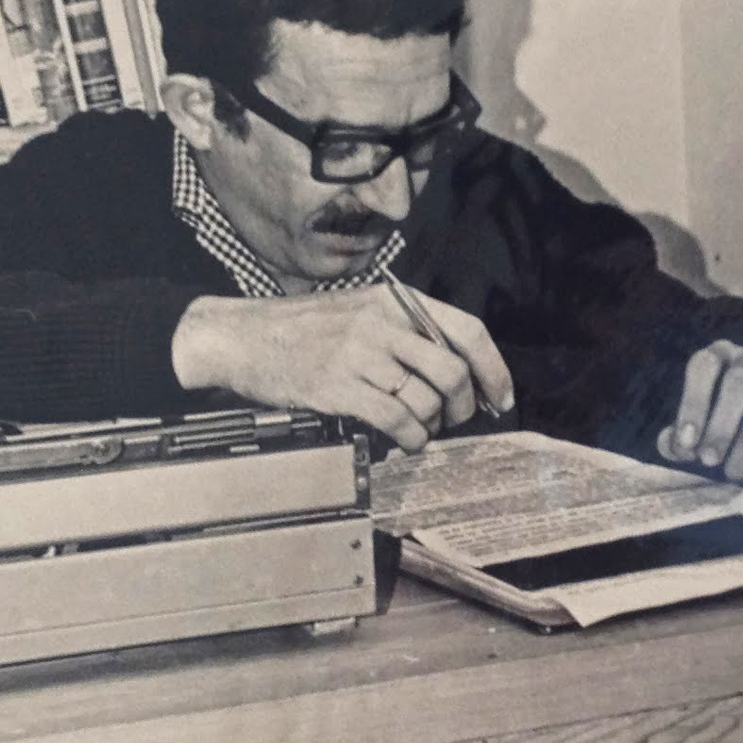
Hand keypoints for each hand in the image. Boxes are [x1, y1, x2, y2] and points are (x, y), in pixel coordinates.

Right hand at [172, 287, 514, 453]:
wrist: (241, 336)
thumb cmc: (300, 329)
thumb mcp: (358, 310)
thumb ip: (403, 331)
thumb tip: (455, 371)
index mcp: (393, 301)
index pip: (466, 329)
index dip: (493, 367)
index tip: (502, 396)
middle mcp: (381, 323)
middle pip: (452, 370)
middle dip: (462, 405)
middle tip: (454, 420)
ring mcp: (359, 353)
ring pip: (425, 398)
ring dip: (431, 425)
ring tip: (419, 429)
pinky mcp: (338, 385)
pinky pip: (395, 418)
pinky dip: (410, 438)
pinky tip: (405, 441)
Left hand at [656, 340, 742, 481]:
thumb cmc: (723, 425)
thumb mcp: (697, 427)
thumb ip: (679, 438)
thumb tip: (673, 446)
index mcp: (720, 355)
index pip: (705, 365)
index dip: (693, 403)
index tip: (687, 443)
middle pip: (739, 381)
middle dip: (722, 425)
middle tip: (709, 460)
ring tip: (733, 473)